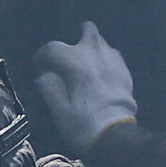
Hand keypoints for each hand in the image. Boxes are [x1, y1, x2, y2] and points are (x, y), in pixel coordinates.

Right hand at [12, 21, 138, 155]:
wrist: (116, 136)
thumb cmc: (83, 125)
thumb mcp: (58, 110)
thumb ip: (49, 87)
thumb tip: (45, 76)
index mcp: (75, 62)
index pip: (52, 48)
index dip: (43, 56)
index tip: (40, 67)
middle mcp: (95, 54)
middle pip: (87, 30)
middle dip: (76, 37)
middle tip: (69, 56)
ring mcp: (113, 61)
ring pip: (102, 42)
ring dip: (92, 48)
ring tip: (86, 64)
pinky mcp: (125, 71)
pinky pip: (114, 56)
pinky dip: (105, 59)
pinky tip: (101, 73)